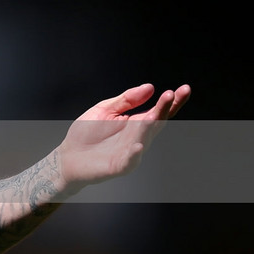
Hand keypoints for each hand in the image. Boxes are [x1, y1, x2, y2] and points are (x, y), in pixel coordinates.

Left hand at [57, 83, 190, 191]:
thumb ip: (127, 99)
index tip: (184, 89)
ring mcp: (131, 152)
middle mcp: (138, 137)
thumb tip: (149, 87)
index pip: (159, 111)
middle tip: (171, 94)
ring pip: (144, 138)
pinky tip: (136, 145)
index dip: (171, 101)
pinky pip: (129, 160)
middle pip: (156, 123)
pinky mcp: (119, 166)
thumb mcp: (105, 109)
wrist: (69, 157)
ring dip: (149, 127)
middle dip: (165, 109)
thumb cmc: (87, 134)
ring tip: (153, 114)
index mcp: (136, 123)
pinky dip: (134, 154)